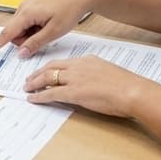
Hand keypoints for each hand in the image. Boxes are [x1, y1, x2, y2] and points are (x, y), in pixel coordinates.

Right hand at [0, 0, 96, 57]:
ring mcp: (26, 6)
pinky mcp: (31, 6)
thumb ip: (35, 43)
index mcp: (26, 13)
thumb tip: (21, 53)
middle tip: (45, 36)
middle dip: (26, 40)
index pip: (7, 33)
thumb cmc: (69, 11)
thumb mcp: (54, 32)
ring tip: (49, 28)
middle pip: (14, 33)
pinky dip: (34, 28)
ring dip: (31, 34)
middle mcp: (23, 8)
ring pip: (21, 29)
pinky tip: (47, 24)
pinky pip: (26, 23)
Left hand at [25, 57, 151, 118]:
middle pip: (51, 67)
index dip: (51, 67)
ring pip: (47, 78)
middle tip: (29, 78)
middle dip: (37, 73)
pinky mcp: (74, 92)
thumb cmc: (127, 86)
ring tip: (27, 88)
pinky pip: (51, 93)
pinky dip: (39, 96)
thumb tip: (90, 83)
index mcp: (88, 60)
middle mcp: (79, 66)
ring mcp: (75, 79)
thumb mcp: (108, 74)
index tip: (44, 71)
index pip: (63, 62)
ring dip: (34, 83)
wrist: (133, 91)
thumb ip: (96, 75)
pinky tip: (33, 99)